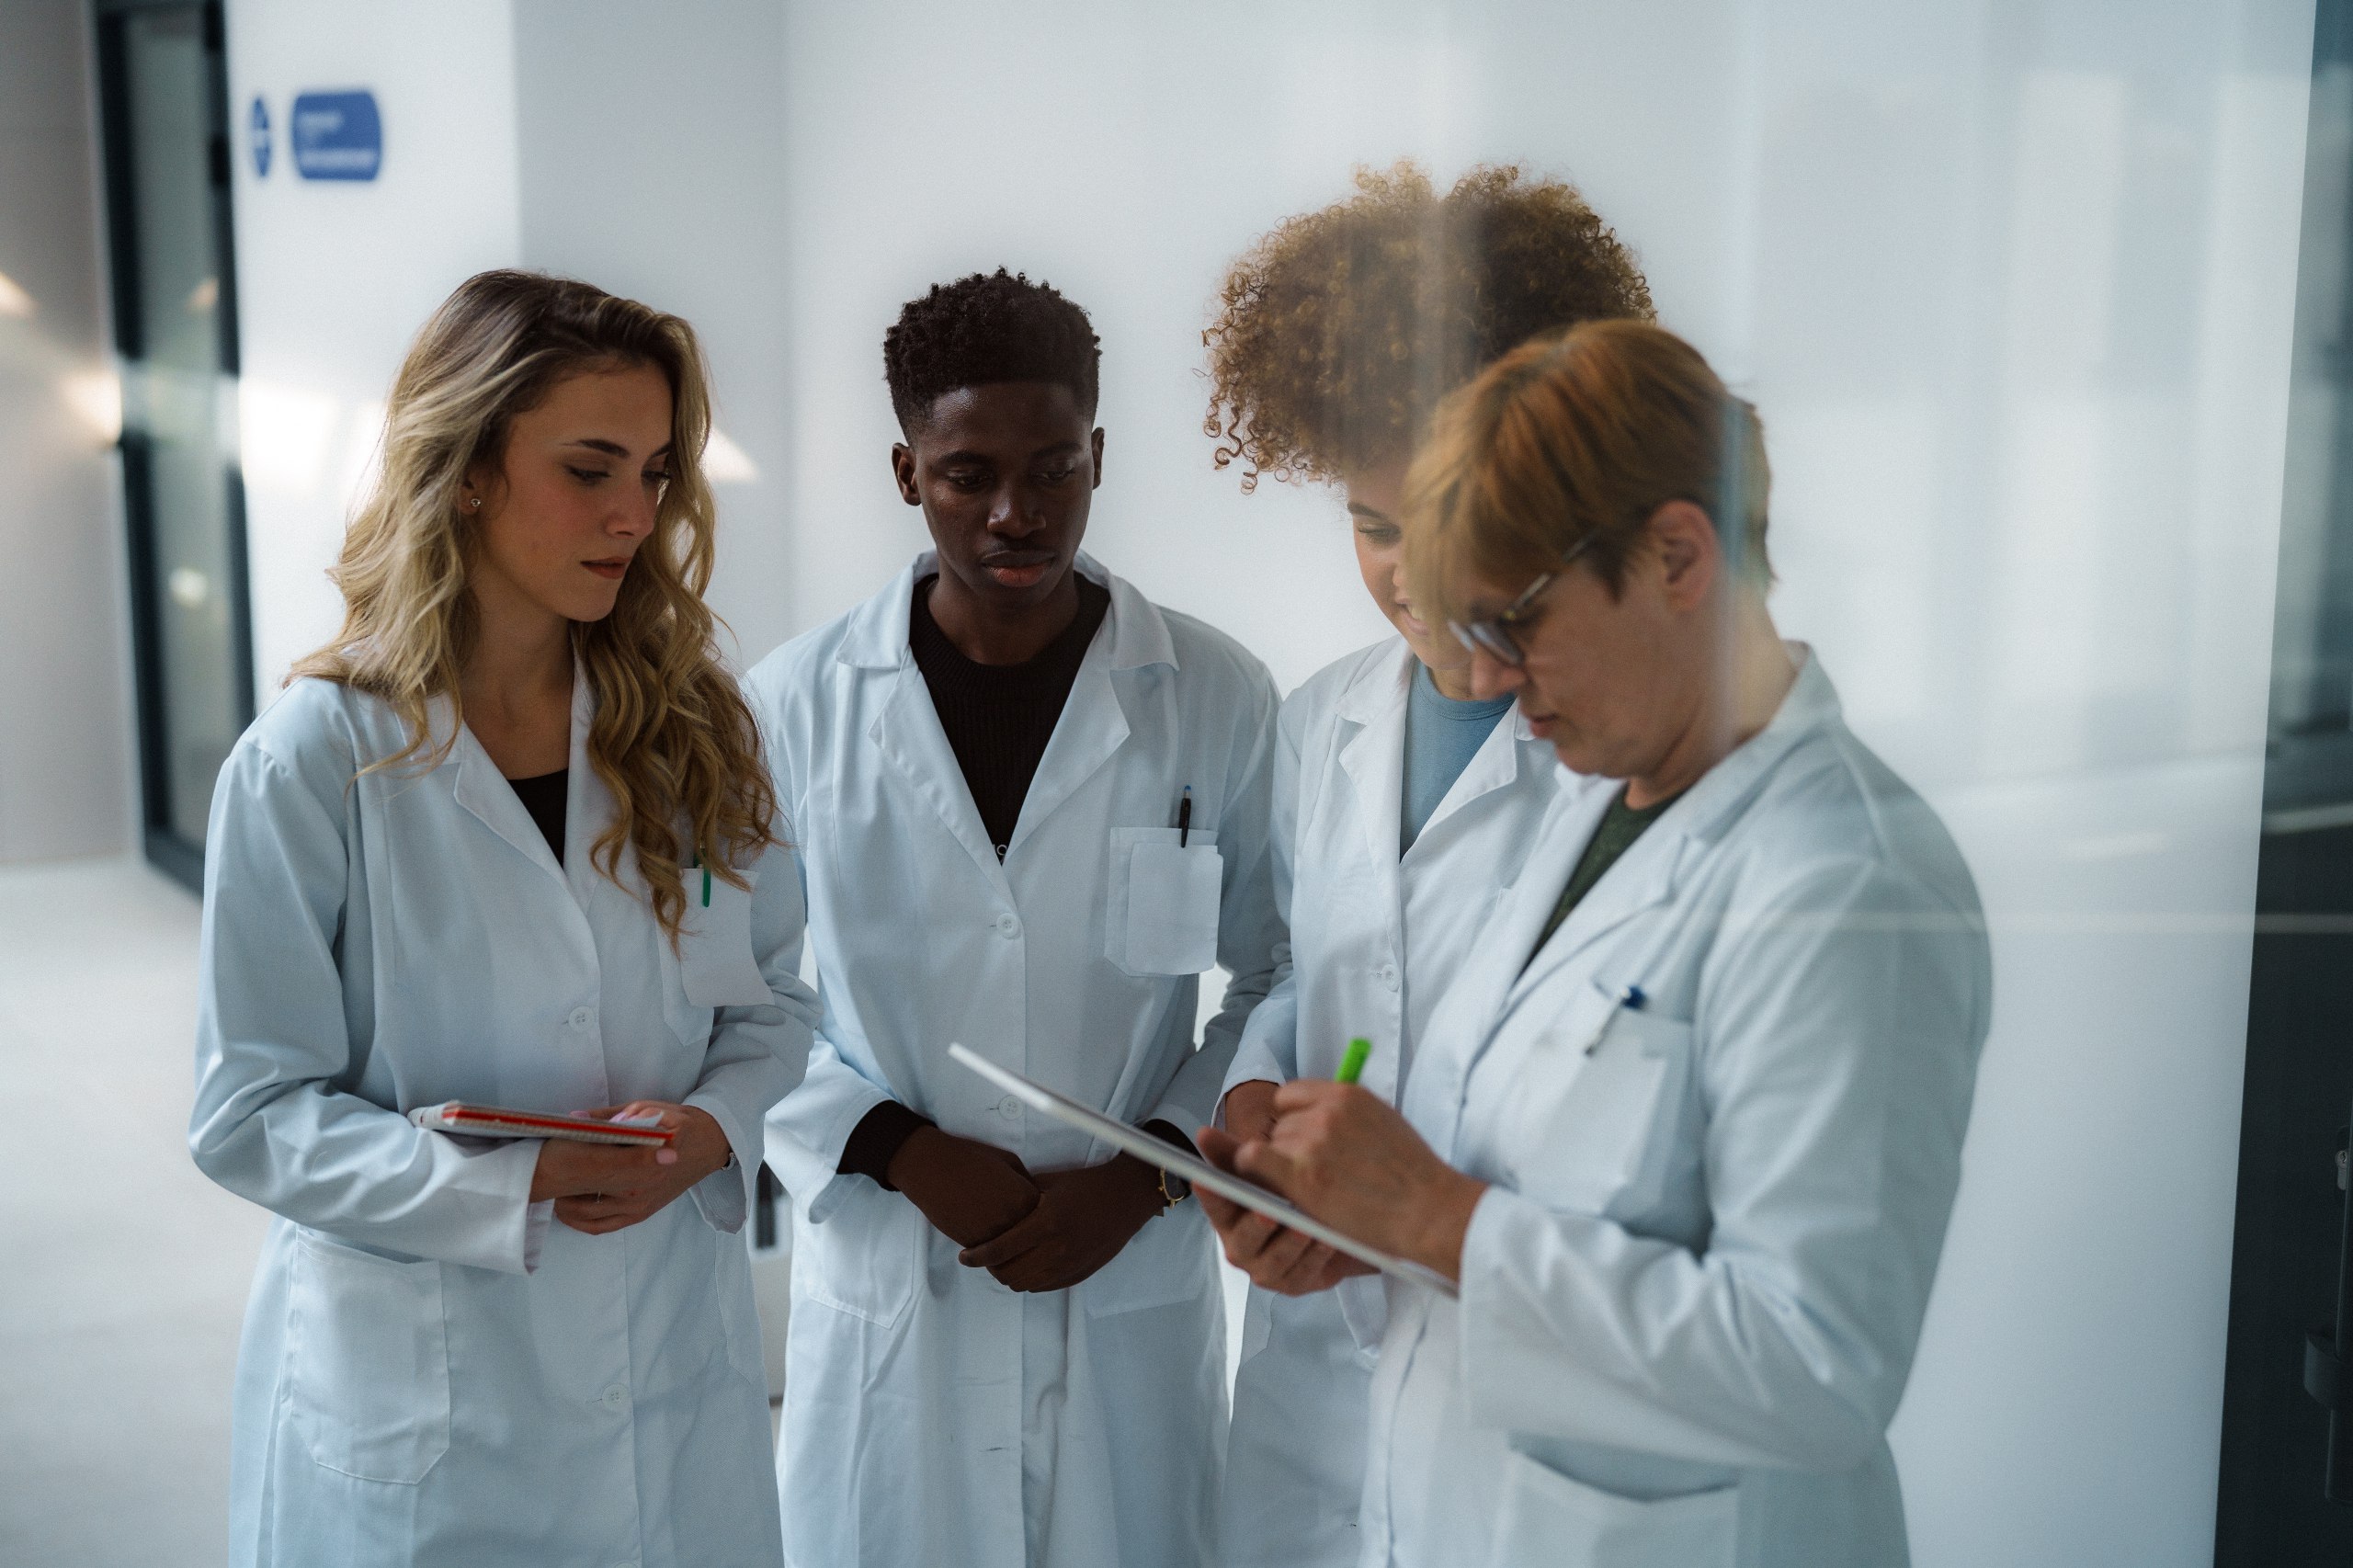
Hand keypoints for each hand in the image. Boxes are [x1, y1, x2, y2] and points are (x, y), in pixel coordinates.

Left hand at [530, 1103, 731, 1234]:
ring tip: (551, 1187)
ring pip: (585, 1214)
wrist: (708, 1147)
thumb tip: (574, 1120)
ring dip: (564, 1203)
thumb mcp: (645, 1108)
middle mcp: (637, 1189)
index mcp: (640, 1159)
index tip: (547, 1153)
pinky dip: (579, 1220)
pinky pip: (601, 1226)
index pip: (590, 1163)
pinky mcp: (640, 1215)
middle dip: (559, 1183)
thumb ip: (608, 1117)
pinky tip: (567, 1207)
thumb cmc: (678, 1123)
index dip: (565, 1160)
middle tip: (541, 1171)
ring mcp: (638, 1207)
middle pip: (582, 1192)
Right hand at [888, 1126, 1039, 1248]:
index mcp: (1026, 1196)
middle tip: (1025, 1239)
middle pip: (1032, 1241)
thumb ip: (1027, 1182)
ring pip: (1013, 1255)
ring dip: (1012, 1254)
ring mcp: (993, 1233)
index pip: (1046, 1219)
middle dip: (1030, 1241)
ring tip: (1009, 1249)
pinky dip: (993, 1257)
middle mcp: (1014, 1218)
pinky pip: (991, 1259)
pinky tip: (991, 1249)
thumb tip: (1038, 1199)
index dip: (1042, 1219)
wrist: (933, 1167)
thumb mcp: (1009, 1161)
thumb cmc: (972, 1158)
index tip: (1037, 1218)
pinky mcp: (973, 1244)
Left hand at [956, 1156, 1165, 1292]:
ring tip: (1005, 1262)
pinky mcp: (1081, 1273)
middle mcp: (1058, 1249)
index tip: (964, 1256)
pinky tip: (1027, 1264)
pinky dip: (1030, 1280)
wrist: (1127, 1197)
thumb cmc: (1087, 1184)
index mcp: (1047, 1223)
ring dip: (1010, 1276)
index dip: (976, 1257)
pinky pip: (1044, 1287)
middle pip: (1008, 1274)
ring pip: (1025, 1285)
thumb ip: (1020, 1196)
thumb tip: (992, 1203)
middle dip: (990, 1269)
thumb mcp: (1050, 1183)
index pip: (999, 1250)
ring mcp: (1070, 1265)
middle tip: (984, 1257)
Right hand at [1196, 1124, 1373, 1295]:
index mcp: (1228, 1218)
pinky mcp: (1294, 1283)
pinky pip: (1303, 1273)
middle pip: (1243, 1239)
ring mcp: (1265, 1269)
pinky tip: (1326, 1241)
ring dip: (1290, 1243)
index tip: (1204, 1181)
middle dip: (1255, 1226)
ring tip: (1305, 1227)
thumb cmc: (1285, 1197)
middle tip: (1267, 1212)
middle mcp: (1241, 1247)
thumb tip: (1203, 1132)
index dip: (1209, 1195)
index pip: (1214, 1206)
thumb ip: (1234, 1155)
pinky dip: (1315, 1257)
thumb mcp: (1262, 1174)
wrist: (1327, 1229)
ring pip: (1275, 1260)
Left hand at [1208, 1081, 1486, 1283]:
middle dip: (1288, 1146)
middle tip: (1311, 1172)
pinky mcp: (1302, 1175)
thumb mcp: (1382, 1119)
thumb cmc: (1413, 1174)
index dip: (1291, 1119)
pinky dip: (1252, 1169)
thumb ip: (1345, 1114)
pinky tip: (1264, 1182)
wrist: (1428, 1209)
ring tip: (1310, 1188)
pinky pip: (1253, 1159)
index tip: (1298, 1140)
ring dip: (1280, 1167)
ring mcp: (1311, 1142)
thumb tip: (1313, 1116)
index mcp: (1346, 1094)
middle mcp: (1325, 1112)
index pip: (1291, 1095)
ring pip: (1270, 1145)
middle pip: (1279, 1123)